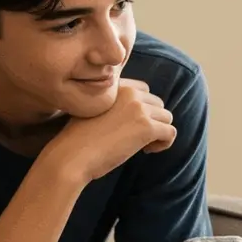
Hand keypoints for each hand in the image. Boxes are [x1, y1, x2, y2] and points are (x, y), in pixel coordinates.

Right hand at [41, 78, 175, 184]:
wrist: (71, 155)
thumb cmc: (76, 139)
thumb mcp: (92, 110)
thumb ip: (113, 105)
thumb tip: (134, 117)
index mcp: (114, 85)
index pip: (143, 90)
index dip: (142, 109)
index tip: (128, 126)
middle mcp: (128, 92)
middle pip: (158, 103)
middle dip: (151, 121)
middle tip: (135, 139)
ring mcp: (139, 108)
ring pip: (167, 117)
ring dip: (158, 133)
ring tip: (141, 146)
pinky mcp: (146, 127)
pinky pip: (171, 132)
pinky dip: (164, 144)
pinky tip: (146, 151)